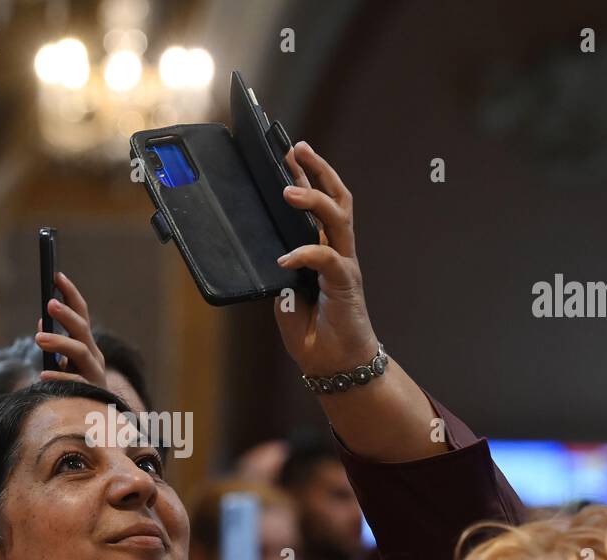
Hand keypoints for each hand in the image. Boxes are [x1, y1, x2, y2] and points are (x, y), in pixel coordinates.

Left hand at [34, 272, 107, 388]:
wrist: (94, 422)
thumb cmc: (74, 387)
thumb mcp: (62, 362)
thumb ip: (54, 344)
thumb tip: (41, 325)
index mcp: (87, 344)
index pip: (81, 313)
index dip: (70, 294)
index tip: (56, 275)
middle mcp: (94, 356)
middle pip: (82, 330)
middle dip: (67, 315)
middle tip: (48, 304)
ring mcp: (94, 375)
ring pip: (81, 352)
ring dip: (60, 342)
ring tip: (38, 338)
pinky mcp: (91, 394)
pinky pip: (76, 383)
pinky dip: (60, 378)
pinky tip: (43, 376)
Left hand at [273, 141, 378, 375]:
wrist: (335, 364)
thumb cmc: (313, 331)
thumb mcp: (284, 295)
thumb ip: (277, 271)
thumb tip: (260, 251)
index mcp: (324, 249)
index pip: (317, 204)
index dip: (305, 177)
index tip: (287, 151)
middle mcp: (338, 250)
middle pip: (336, 198)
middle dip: (317, 170)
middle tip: (296, 148)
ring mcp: (344, 265)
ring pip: (337, 219)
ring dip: (313, 201)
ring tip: (288, 191)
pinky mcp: (346, 284)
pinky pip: (327, 259)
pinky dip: (305, 254)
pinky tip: (285, 258)